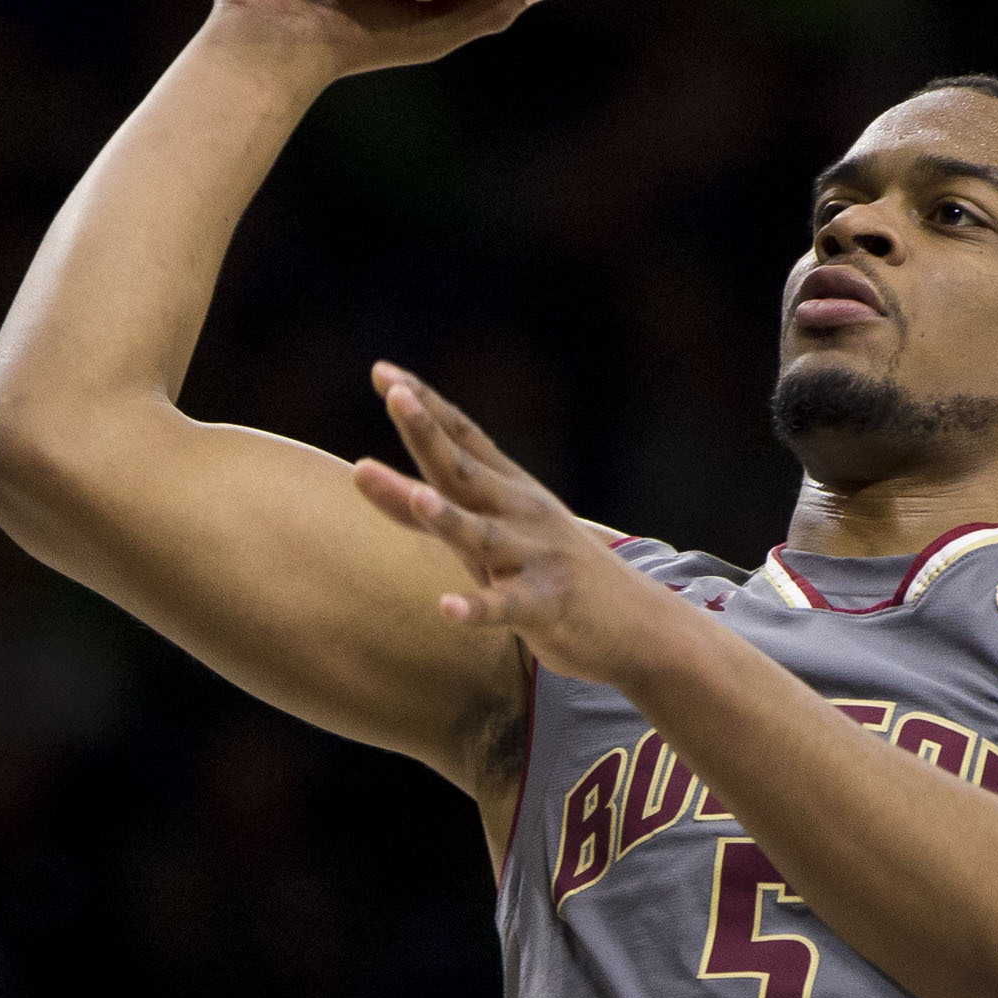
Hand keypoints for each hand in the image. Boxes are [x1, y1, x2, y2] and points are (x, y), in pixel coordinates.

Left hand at [351, 364, 676, 684]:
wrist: (639, 624)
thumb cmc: (547, 573)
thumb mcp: (488, 532)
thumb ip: (426, 508)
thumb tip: (359, 471)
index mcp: (508, 490)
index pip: (462, 437)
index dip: (424, 404)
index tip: (384, 372)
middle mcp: (520, 514)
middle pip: (464, 471)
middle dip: (429, 434)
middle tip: (396, 397)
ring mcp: (535, 558)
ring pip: (483, 536)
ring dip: (450, 518)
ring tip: (419, 500)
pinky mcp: (546, 607)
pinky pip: (507, 608)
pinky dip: (478, 609)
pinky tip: (447, 609)